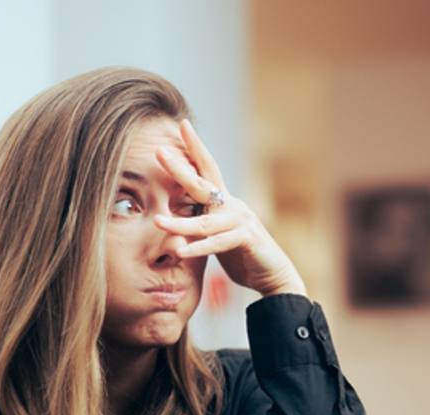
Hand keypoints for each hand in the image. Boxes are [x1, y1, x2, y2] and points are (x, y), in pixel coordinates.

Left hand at [153, 119, 305, 297]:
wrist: (273, 274)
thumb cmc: (241, 255)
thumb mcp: (215, 235)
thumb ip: (197, 223)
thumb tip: (168, 215)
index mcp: (224, 201)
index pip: (207, 169)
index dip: (194, 147)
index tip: (181, 125)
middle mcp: (233, 206)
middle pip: (203, 184)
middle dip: (180, 168)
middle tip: (159, 151)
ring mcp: (242, 221)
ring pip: (205, 222)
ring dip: (179, 224)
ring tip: (157, 221)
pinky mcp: (248, 239)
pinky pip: (218, 243)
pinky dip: (199, 248)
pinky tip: (181, 252)